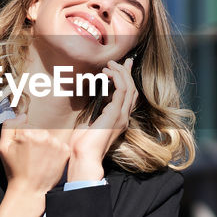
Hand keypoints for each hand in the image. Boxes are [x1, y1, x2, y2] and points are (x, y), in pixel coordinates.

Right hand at [0, 112, 71, 194]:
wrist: (29, 189)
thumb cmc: (15, 170)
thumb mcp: (3, 147)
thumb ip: (9, 126)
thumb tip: (22, 116)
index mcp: (27, 133)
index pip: (26, 124)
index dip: (23, 135)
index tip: (23, 147)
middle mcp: (43, 135)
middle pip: (39, 130)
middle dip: (35, 139)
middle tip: (31, 155)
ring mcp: (55, 143)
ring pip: (49, 137)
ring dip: (45, 144)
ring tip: (39, 158)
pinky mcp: (65, 151)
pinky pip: (59, 144)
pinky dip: (55, 150)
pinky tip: (47, 160)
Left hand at [68, 57, 137, 181]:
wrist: (84, 155)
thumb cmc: (83, 143)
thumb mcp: (90, 122)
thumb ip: (96, 110)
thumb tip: (94, 97)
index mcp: (119, 119)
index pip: (129, 96)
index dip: (128, 80)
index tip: (123, 67)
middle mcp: (123, 117)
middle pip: (133, 90)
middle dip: (128, 73)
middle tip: (124, 60)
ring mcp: (121, 116)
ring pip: (129, 88)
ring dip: (121, 73)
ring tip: (111, 64)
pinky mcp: (116, 114)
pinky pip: (122, 91)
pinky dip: (116, 78)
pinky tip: (107, 72)